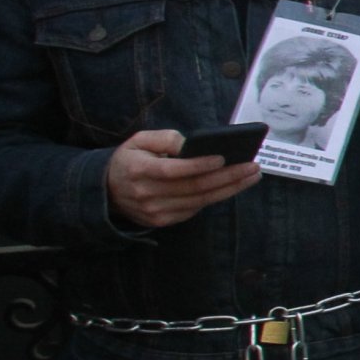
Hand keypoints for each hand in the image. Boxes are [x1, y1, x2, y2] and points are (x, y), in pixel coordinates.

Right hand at [105, 129, 258, 228]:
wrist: (107, 190)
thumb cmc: (130, 159)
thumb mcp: (139, 140)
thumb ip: (164, 138)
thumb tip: (190, 144)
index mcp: (138, 170)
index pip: (173, 170)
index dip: (199, 165)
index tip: (223, 157)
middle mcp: (146, 194)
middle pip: (194, 187)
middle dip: (228, 177)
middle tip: (253, 167)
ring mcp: (154, 211)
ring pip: (200, 201)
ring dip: (230, 189)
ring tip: (251, 176)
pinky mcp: (162, 220)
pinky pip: (195, 208)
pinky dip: (215, 197)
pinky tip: (232, 186)